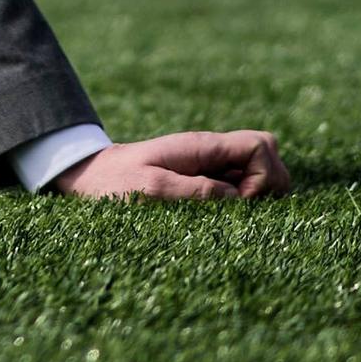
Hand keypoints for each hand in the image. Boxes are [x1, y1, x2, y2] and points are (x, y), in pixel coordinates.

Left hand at [46, 129, 290, 200]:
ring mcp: (211, 165)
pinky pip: (240, 184)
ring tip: (234, 215)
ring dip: (259, 194)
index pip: (260, 145)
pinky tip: (225, 216)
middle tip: (243, 209)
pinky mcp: (205, 179)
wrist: (91, 176)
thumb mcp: (151, 189)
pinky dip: (244, 200)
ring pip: (258, 169)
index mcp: (203, 147)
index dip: (263, 176)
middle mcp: (212, 152)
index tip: (241, 201)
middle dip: (269, 184)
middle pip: (267, 154)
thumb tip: (238, 198)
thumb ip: (194, 191)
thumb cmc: (116, 184)